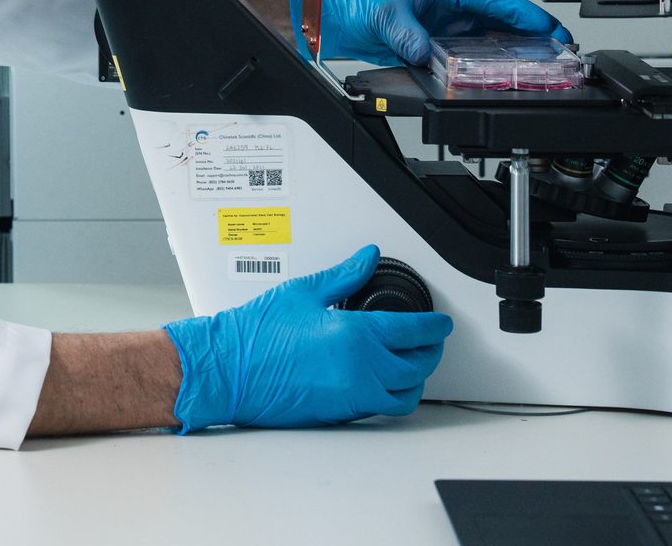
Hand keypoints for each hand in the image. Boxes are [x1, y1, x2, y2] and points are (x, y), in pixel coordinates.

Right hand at [161, 246, 452, 431]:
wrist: (229, 370)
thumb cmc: (256, 334)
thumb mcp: (303, 292)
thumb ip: (344, 275)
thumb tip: (367, 259)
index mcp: (354, 335)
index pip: (414, 331)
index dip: (435, 326)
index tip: (442, 322)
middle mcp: (360, 370)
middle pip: (419, 365)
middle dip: (432, 351)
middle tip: (433, 339)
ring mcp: (352, 395)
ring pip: (406, 393)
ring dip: (417, 378)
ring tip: (414, 362)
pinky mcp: (341, 413)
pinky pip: (383, 407)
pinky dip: (394, 394)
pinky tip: (386, 381)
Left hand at [291, 0, 567, 65]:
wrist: (349, 19)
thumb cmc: (366, 4)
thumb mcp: (387, 17)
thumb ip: (407, 35)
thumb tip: (423, 51)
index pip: (493, 0)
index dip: (522, 15)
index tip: (545, 28)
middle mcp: (457, 3)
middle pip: (505, 18)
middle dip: (535, 32)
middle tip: (562, 48)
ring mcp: (456, 24)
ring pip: (499, 36)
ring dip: (523, 49)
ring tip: (550, 62)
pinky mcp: (451, 42)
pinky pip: (482, 52)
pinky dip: (500, 61)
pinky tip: (516, 72)